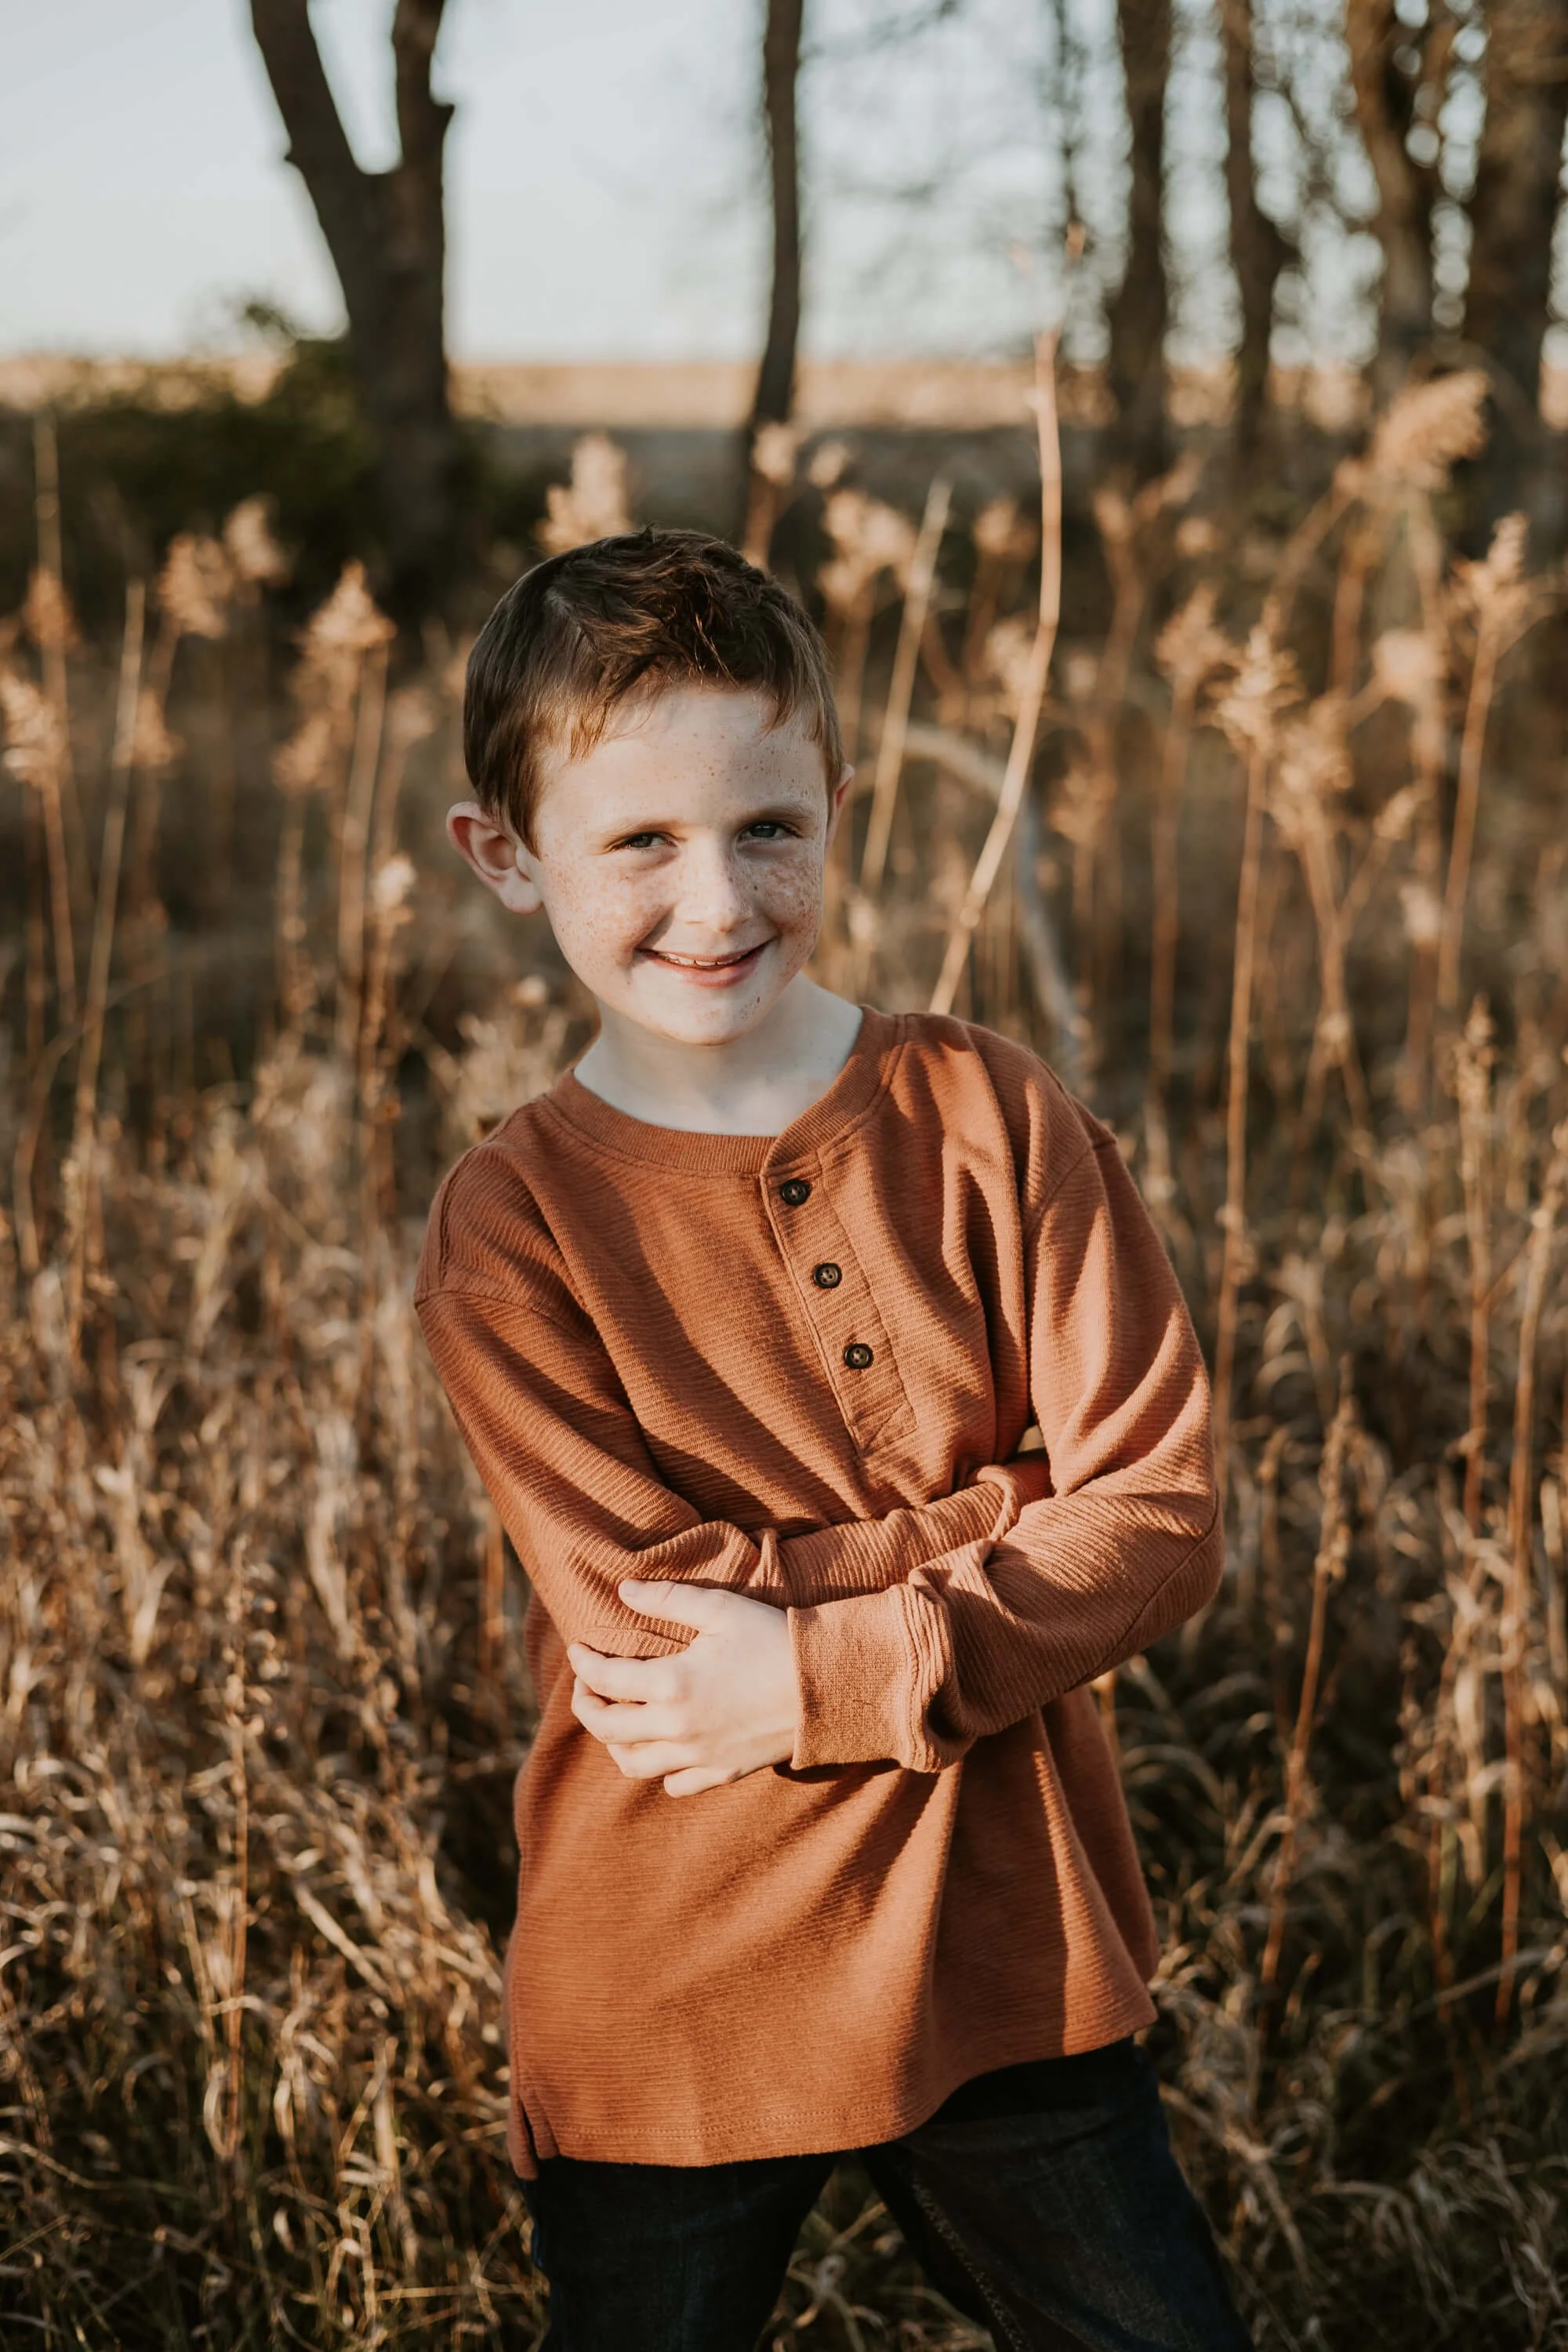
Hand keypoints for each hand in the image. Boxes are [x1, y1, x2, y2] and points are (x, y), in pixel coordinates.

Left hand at [568, 1581, 800, 1796]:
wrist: (826, 1686)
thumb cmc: (773, 1639)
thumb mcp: (720, 1608)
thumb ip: (668, 1598)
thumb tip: (623, 1590)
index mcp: (671, 1683)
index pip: (604, 1679)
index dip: (583, 1664)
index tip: (578, 1650)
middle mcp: (677, 1728)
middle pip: (606, 1728)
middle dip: (586, 1705)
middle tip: (585, 1685)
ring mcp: (698, 1756)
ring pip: (632, 1764)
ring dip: (614, 1742)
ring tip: (616, 1717)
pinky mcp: (722, 1773)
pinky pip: (673, 1784)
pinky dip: (658, 1770)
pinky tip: (662, 1746)